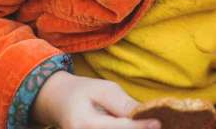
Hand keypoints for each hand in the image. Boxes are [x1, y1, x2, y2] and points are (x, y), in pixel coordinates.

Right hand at [31, 71, 159, 128]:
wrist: (58, 102)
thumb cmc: (82, 92)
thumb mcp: (102, 89)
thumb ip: (121, 103)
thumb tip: (144, 114)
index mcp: (85, 123)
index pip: (119, 128)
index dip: (140, 127)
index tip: (157, 122)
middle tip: (155, 124)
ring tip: (146, 124)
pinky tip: (135, 126)